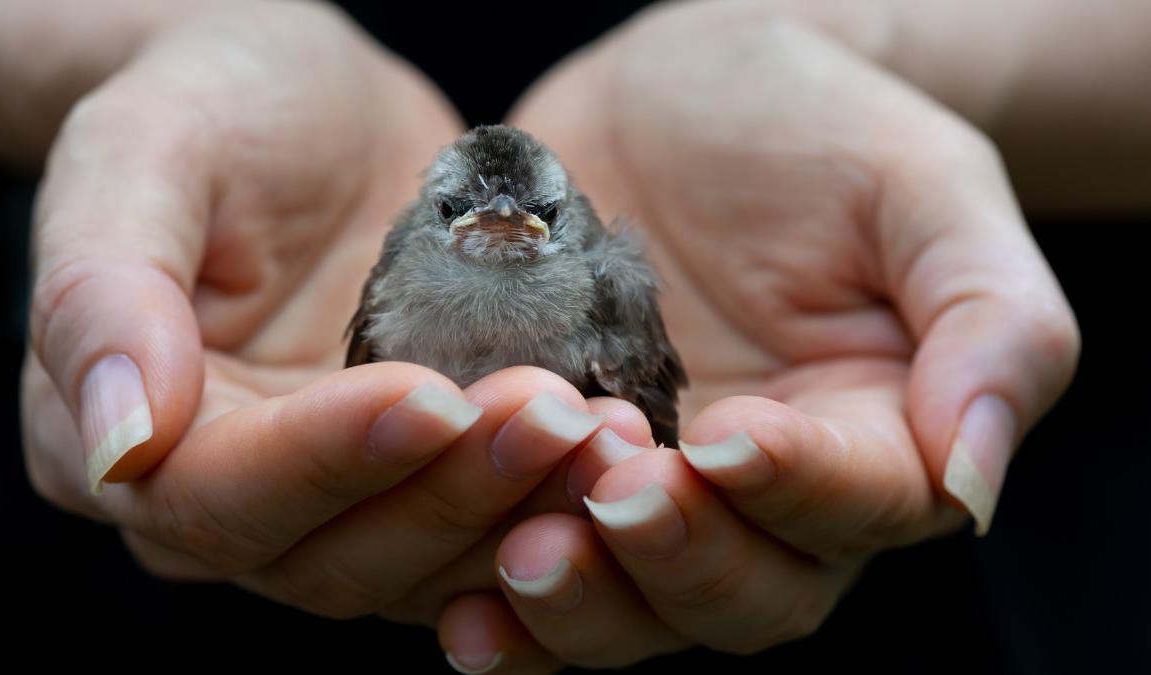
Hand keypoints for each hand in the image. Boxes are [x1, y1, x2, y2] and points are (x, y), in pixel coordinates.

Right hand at [20, 2, 614, 623]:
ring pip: (418, 563)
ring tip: (611, 434)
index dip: (329, 457)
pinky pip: (475, 531)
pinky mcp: (406, 487)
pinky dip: (547, 504)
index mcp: (111, 439)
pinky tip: (618, 447)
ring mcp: (321, 506)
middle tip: (561, 415)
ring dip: (519, 511)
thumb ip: (102, 286)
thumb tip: (119, 443)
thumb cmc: (210, 105)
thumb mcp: (139, 149)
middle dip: (452, 491)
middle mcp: (216, 503)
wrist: (301, 109)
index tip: (431, 395)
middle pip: (332, 553)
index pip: (220, 493)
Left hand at [435, 4, 1078, 668]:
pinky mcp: (555, 478)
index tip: (730, 436)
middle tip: (615, 501)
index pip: (855, 505)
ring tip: (522, 556)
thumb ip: (992, 325)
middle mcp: (767, 499)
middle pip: (743, 592)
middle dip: (679, 559)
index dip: (796, 488)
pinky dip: (502, 600)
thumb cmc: (815, 125)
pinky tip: (460, 605)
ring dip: (583, 599)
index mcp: (877, 439)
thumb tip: (974, 483)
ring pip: (636, 607)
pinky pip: (536, 564)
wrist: (676, 96)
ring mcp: (656, 495)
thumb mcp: (923, 188)